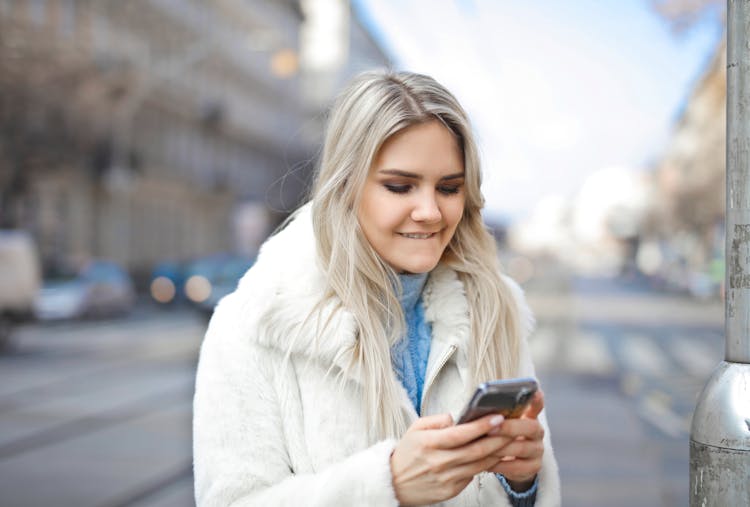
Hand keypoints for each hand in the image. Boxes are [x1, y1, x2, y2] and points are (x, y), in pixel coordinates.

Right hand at [390, 412, 510, 504]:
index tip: (498, 417)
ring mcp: (446, 478)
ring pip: (479, 464)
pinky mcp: (451, 490)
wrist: (394, 483)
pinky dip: (485, 465)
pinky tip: (493, 456)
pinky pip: (473, 476)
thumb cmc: (407, 453)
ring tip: (508, 441)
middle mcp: (439, 461)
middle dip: (498, 438)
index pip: (461, 433)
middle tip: (512, 428)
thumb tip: (458, 417)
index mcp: (429, 443)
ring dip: (496, 452)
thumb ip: (437, 420)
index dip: (482, 425)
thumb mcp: (415, 428)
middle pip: (476, 450)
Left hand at [487, 390, 545, 490]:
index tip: (535, 392)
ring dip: (501, 448)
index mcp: (530, 416)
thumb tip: (482, 403)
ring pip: (522, 448)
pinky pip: (517, 467)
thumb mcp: (502, 423)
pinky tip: (487, 462)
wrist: (513, 462)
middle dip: (509, 427)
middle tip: (490, 428)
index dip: (536, 400)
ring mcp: (538, 450)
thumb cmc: (502, 436)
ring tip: (484, 446)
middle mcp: (538, 432)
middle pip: (530, 427)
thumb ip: (498, 414)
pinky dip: (500, 465)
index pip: (537, 405)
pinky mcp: (533, 467)